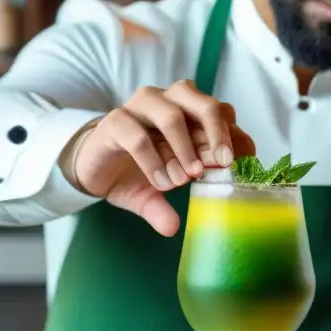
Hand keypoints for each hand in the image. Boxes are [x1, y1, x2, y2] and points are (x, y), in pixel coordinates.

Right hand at [71, 80, 255, 235]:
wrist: (93, 166)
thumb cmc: (135, 171)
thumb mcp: (162, 188)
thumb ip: (175, 200)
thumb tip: (175, 228)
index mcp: (188, 110)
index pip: (221, 114)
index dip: (233, 138)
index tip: (237, 165)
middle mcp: (168, 101)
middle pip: (202, 103)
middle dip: (217, 133)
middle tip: (223, 163)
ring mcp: (140, 108)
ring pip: (172, 115)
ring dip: (184, 148)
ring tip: (186, 178)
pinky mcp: (115, 121)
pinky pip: (139, 138)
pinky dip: (154, 162)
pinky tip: (160, 183)